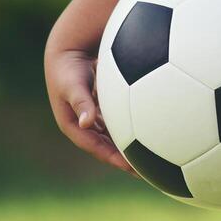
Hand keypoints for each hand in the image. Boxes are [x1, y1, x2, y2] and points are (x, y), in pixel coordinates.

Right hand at [44, 46, 138, 177]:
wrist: (68, 49)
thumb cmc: (68, 66)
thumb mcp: (72, 85)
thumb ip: (81, 101)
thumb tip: (86, 122)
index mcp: (73, 124)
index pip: (95, 147)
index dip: (113, 158)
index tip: (131, 168)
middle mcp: (84, 123)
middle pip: (106, 146)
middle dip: (124, 159)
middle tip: (146, 171)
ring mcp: (93, 115)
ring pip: (113, 136)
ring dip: (130, 146)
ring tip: (151, 158)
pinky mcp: (102, 105)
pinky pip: (118, 121)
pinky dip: (131, 127)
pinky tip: (151, 130)